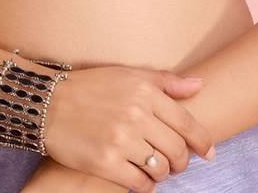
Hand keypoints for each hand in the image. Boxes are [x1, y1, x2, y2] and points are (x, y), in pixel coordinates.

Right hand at [41, 65, 215, 191]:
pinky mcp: (106, 162)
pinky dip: (145, 185)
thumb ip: (166, 82)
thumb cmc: (91, 87)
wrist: (49, 104)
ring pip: (160, 169)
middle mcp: (136, 115)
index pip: (187, 123)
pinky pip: (140, 183)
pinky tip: (139, 178)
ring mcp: (121, 140)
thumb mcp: (128, 75)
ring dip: (161, 173)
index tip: (209, 152)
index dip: (203, 142)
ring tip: (154, 168)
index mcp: (145, 92)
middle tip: (175, 163)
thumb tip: (199, 84)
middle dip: (181, 162)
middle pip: (177, 150)